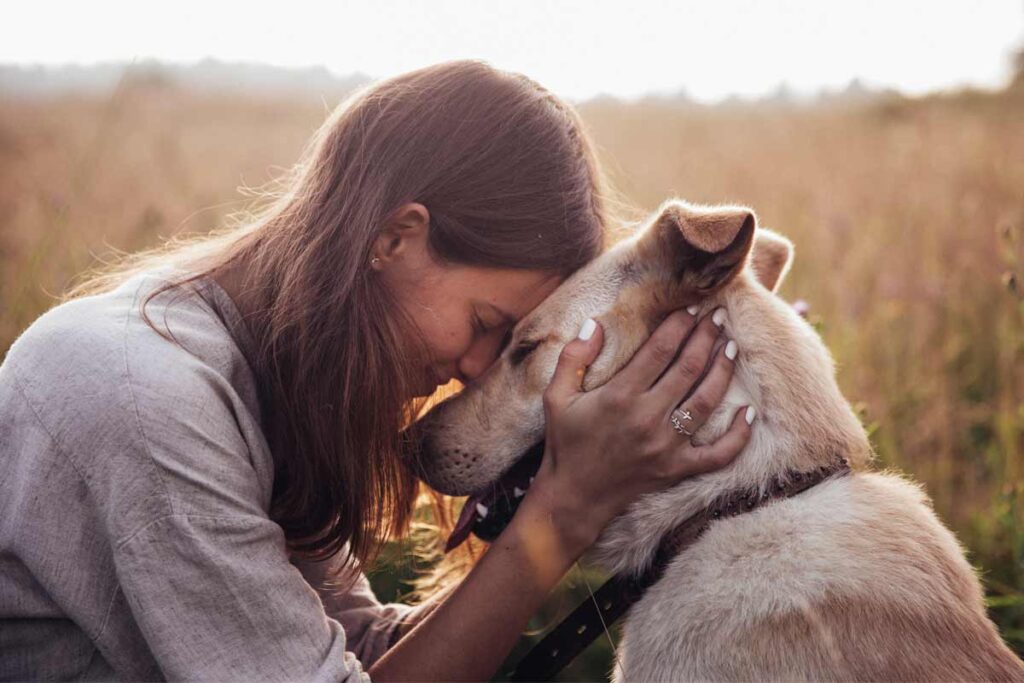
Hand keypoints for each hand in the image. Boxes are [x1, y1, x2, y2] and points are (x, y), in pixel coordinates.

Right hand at [524, 307, 752, 556]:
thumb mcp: (556, 397)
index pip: (660, 350)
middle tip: (718, 317)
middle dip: (706, 338)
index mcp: (619, 396)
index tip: (691, 308)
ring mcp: (666, 446)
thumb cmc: (565, 443)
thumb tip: (596, 324)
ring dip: (723, 371)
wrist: (573, 497)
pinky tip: (748, 412)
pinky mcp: (677, 469)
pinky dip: (738, 435)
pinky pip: (718, 454)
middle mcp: (647, 418)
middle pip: (689, 368)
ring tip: (731, 347)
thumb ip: (573, 358)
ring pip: (706, 401)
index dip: (680, 325)